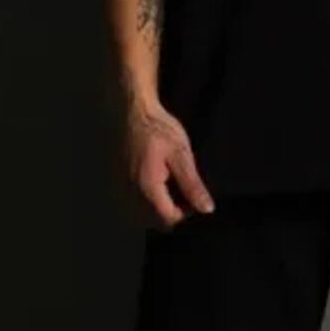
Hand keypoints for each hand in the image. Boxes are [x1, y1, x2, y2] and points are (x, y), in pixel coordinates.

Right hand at [123, 100, 215, 229]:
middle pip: (156, 219)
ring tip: (174, 184)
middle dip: (174, 211)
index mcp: (148, 188)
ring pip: (146, 212)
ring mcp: (124, 187)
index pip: (169, 220)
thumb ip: (192, 185)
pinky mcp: (122, 180)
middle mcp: (132, 193)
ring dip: (162, 205)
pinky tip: (161, 179)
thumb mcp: (181, 155)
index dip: (186, 214)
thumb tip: (206, 209)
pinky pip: (137, 201)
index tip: (195, 198)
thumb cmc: (159, 129)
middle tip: (186, 191)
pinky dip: (151, 197)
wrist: (135, 111)